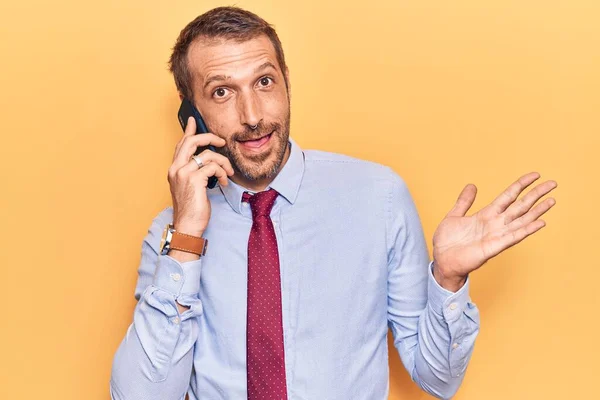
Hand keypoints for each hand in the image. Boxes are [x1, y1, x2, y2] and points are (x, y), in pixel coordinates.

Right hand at [167, 116, 234, 235]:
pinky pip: (213, 167)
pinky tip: (224, 182)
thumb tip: (208, 162)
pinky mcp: (194, 180)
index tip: (193, 120)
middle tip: (222, 142)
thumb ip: (195, 172)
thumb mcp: (190, 187)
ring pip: (208, 154)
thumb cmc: (191, 209)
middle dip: (210, 137)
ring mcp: (184, 173)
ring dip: (223, 162)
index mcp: (174, 169)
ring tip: (228, 173)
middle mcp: (176, 169)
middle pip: (192, 142)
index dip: (188, 131)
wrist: (187, 226)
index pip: (181, 145)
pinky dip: (222, 173)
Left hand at [432, 172, 556, 288]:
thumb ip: (464, 201)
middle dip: (536, 194)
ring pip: (521, 220)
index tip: (535, 175)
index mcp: (486, 215)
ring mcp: (496, 235)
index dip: (521, 185)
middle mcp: (495, 224)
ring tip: (552, 200)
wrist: (441, 261)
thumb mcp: (454, 216)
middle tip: (553, 183)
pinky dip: (527, 229)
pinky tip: (540, 222)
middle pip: (520, 206)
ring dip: (537, 211)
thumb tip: (472, 185)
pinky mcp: (494, 247)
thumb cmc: (447, 241)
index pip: (508, 196)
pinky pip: (513, 236)